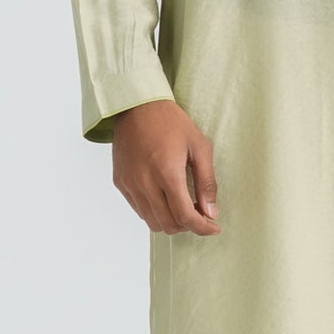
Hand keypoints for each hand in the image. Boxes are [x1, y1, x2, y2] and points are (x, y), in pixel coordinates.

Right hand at [111, 99, 220, 234]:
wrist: (137, 106)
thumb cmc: (172, 123)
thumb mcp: (199, 147)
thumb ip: (206, 182)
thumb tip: (211, 212)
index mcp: (167, 172)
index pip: (185, 216)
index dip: (202, 227)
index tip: (213, 227)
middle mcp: (145, 182)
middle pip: (168, 224)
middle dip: (188, 225)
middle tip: (199, 211)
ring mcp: (130, 184)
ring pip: (151, 222)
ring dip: (170, 220)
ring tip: (182, 204)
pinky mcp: (120, 182)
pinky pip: (139, 209)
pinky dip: (154, 211)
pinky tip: (164, 196)